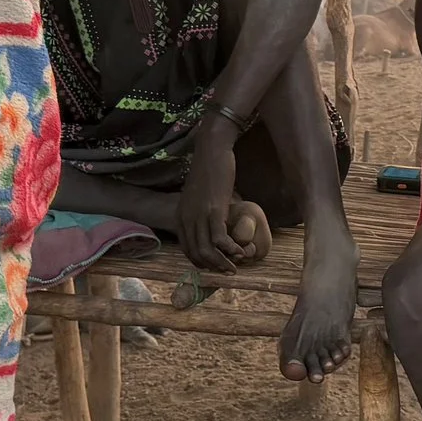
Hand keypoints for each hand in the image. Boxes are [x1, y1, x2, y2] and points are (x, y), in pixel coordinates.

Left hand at [175, 127, 248, 271]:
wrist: (212, 150)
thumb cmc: (209, 169)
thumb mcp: (199, 195)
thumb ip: (200, 209)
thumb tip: (212, 220)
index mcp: (181, 216)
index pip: (187, 249)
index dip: (202, 262)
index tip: (216, 265)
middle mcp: (186, 219)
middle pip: (196, 254)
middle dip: (213, 267)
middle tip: (229, 270)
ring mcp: (198, 216)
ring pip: (207, 251)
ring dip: (222, 262)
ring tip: (236, 265)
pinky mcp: (213, 211)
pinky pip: (220, 240)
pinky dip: (230, 250)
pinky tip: (240, 250)